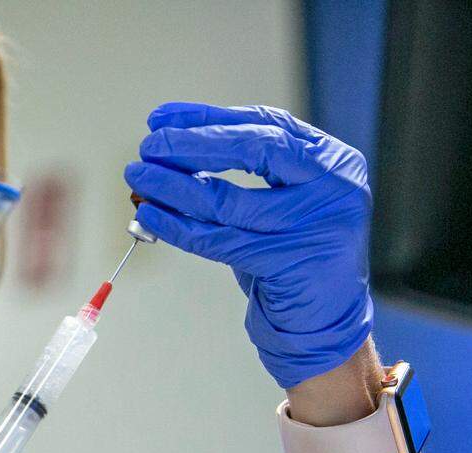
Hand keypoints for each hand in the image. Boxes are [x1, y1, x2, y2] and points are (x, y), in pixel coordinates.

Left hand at [123, 102, 373, 387]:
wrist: (325, 317)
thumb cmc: (292, 252)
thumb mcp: (279, 201)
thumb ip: (240, 172)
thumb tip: (164, 151)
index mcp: (332, 160)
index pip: (266, 123)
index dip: (208, 117)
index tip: (161, 118)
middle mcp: (332, 187)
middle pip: (253, 150)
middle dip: (192, 144)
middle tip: (149, 145)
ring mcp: (315, 227)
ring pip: (228, 199)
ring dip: (173, 186)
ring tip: (139, 177)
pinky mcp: (289, 263)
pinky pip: (218, 240)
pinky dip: (177, 226)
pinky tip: (151, 216)